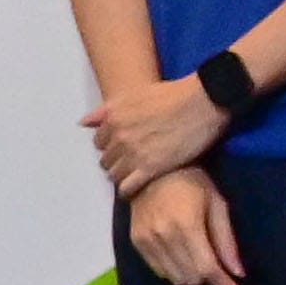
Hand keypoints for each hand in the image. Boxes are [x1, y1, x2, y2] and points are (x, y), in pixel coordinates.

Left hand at [94, 73, 234, 192]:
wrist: (202, 101)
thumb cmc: (171, 94)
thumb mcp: (131, 96)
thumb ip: (105, 110)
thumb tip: (83, 123)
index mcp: (112, 119)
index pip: (99, 142)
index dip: (110, 146)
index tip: (121, 149)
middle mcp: (118, 137)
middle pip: (106, 159)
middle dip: (115, 162)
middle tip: (129, 163)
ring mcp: (133, 153)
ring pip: (114, 174)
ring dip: (121, 176)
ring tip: (133, 176)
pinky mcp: (151, 167)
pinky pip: (127, 186)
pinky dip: (128, 189)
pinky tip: (134, 189)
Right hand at [131, 161, 250, 284]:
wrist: (151, 169)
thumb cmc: (192, 181)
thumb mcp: (217, 204)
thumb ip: (226, 240)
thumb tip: (238, 273)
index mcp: (187, 225)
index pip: (208, 268)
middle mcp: (164, 236)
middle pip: (191, 277)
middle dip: (210, 279)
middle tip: (220, 270)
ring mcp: (146, 240)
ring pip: (174, 277)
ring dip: (192, 276)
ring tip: (201, 263)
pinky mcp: (136, 241)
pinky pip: (158, 270)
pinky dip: (174, 271)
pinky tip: (182, 257)